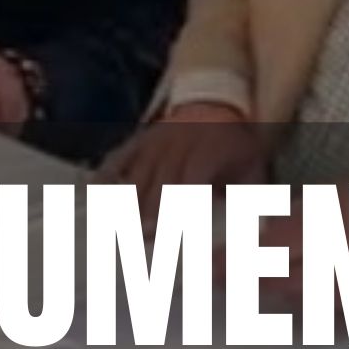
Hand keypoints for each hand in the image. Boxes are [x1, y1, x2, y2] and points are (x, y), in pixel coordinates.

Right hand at [104, 103, 270, 226]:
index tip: (170, 236)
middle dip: (149, 217)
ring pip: (137, 176)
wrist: (213, 102)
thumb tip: (253, 233)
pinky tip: (95, 196)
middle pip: (159, 187)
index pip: (191, 186)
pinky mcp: (139, 141)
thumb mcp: (253, 166)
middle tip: (138, 245)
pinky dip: (106, 177)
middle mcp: (177, 150)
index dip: (179, 211)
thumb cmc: (234, 144)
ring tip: (114, 230)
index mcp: (208, 155)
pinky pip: (119, 158)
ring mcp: (155, 145)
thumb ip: (250, 199)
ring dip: (127, 204)